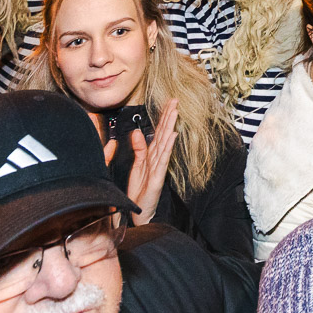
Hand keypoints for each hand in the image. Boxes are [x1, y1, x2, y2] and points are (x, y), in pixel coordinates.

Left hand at [98, 100, 179, 225]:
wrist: (139, 212)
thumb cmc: (139, 190)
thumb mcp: (137, 166)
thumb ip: (138, 149)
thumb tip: (137, 132)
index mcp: (151, 155)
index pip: (159, 132)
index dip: (163, 117)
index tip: (168, 102)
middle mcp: (157, 158)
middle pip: (164, 133)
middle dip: (169, 116)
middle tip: (175, 100)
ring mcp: (159, 167)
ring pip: (165, 143)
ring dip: (170, 126)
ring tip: (175, 112)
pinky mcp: (157, 177)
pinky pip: (163, 159)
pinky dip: (168, 146)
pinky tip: (172, 135)